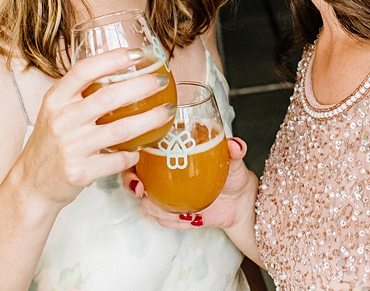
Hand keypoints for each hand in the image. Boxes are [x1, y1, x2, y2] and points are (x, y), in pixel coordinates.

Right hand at [13, 49, 174, 212]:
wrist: (31, 184)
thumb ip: (79, 89)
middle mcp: (61, 121)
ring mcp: (71, 148)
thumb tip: (110, 56)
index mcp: (55, 100)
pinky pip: (117, 159)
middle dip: (141, 86)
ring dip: (149, 119)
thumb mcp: (55, 109)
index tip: (137, 54)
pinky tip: (142, 147)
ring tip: (166, 111)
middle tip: (162, 81)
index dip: (112, 59)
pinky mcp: (80, 172)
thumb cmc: (50, 142)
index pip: (83, 70)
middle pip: (108, 97)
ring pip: (120, 130)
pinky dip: (134, 153)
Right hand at [122, 136, 255, 230]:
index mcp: (172, 150)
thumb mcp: (234, 160)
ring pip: (146, 203)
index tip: (135, 162)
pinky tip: (193, 219)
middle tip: (142, 191)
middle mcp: (163, 172)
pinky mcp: (171, 213)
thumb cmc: (232, 174)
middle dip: (131, 184)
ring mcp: (165, 194)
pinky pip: (163, 220)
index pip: (142, 148)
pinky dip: (175, 222)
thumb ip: (235, 150)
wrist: (239, 203)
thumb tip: (235, 146)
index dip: (130, 155)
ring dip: (160, 209)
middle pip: (134, 175)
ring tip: (183, 212)